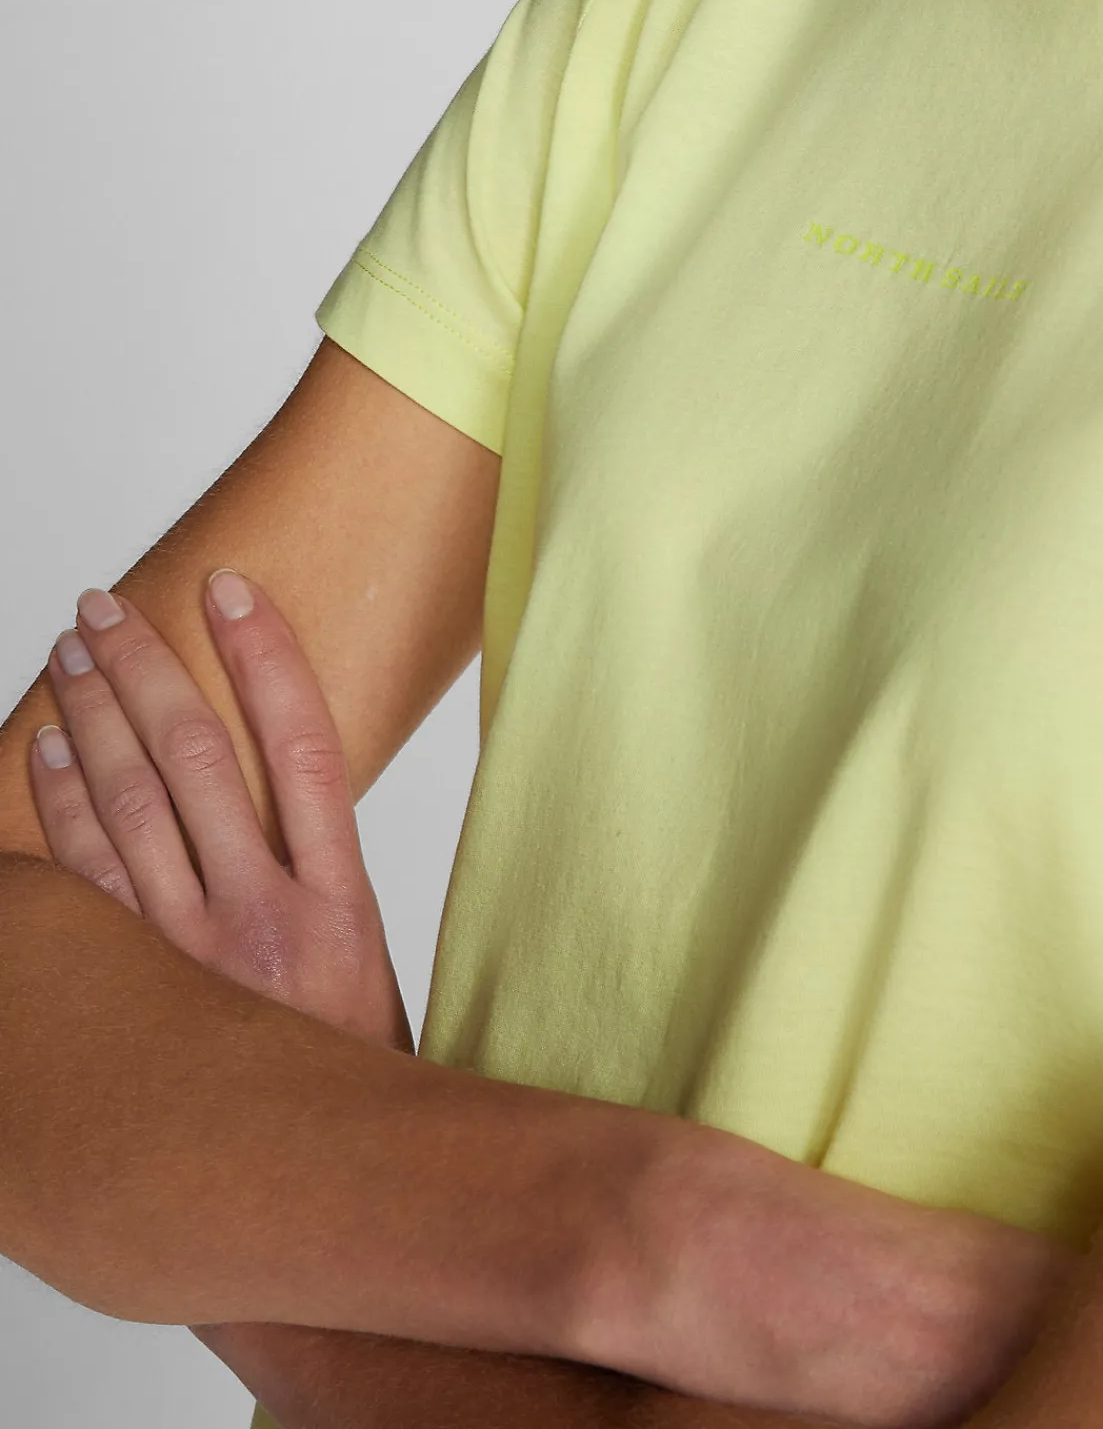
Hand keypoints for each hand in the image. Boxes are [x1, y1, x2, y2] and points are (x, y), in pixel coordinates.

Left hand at [30, 569, 411, 1052]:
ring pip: (130, 811)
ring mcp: (190, 962)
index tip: (229, 586)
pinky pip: (84, 888)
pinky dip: (61, 811)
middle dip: (149, 670)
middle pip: (196, 761)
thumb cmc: (347, 1077)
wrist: (322, 1202)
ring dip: (94, 720)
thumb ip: (321, 876)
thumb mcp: (368, 966)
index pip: (303, 744)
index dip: (264, 657)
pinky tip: (48, 755)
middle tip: (109, 608)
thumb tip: (281, 781)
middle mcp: (264, 921)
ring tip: (72, 654)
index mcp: (341, 905)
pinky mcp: (135, 999)